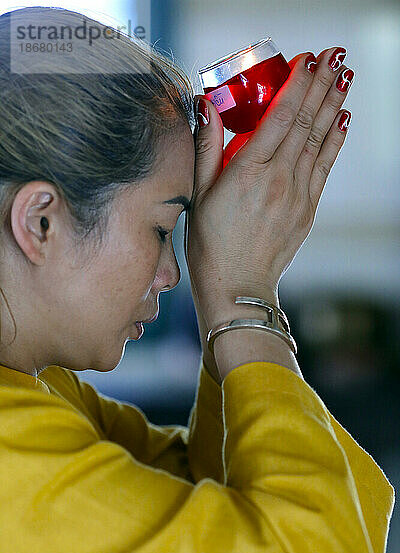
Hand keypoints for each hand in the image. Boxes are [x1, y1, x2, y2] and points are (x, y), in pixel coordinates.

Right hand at [185, 46, 352, 329]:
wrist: (237, 286)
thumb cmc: (211, 243)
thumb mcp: (198, 194)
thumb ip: (206, 147)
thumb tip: (207, 106)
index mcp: (247, 172)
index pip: (280, 116)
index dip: (297, 84)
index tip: (308, 59)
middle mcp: (278, 180)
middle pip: (305, 122)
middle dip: (322, 84)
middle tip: (335, 55)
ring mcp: (297, 195)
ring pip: (319, 140)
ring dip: (332, 105)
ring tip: (344, 77)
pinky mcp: (307, 210)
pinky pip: (325, 166)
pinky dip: (335, 140)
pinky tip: (342, 119)